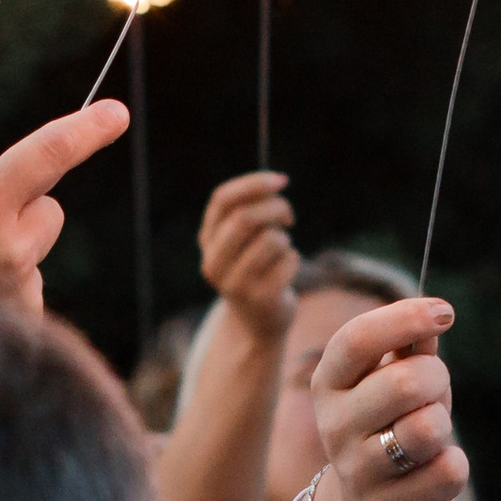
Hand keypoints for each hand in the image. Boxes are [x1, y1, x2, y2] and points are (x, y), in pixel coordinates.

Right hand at [199, 171, 297, 341]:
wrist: (257, 320)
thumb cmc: (255, 265)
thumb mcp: (245, 237)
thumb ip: (252, 209)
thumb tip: (276, 181)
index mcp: (207, 240)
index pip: (222, 199)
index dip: (254, 183)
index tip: (282, 180)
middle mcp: (213, 263)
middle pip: (245, 218)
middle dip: (276, 208)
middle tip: (288, 216)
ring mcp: (235, 284)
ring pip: (272, 239)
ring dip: (285, 239)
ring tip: (281, 252)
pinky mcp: (260, 299)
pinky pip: (289, 261)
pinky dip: (293, 259)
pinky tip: (284, 272)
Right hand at [306, 296, 468, 500]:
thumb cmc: (390, 424)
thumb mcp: (392, 378)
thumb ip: (410, 345)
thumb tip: (434, 313)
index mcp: (328, 384)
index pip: (356, 339)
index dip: (404, 318)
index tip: (445, 311)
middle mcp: (335, 428)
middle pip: (405, 383)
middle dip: (437, 378)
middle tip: (435, 389)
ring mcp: (358, 474)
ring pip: (427, 429)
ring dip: (443, 423)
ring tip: (431, 434)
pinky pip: (448, 472)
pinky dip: (454, 465)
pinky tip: (433, 470)